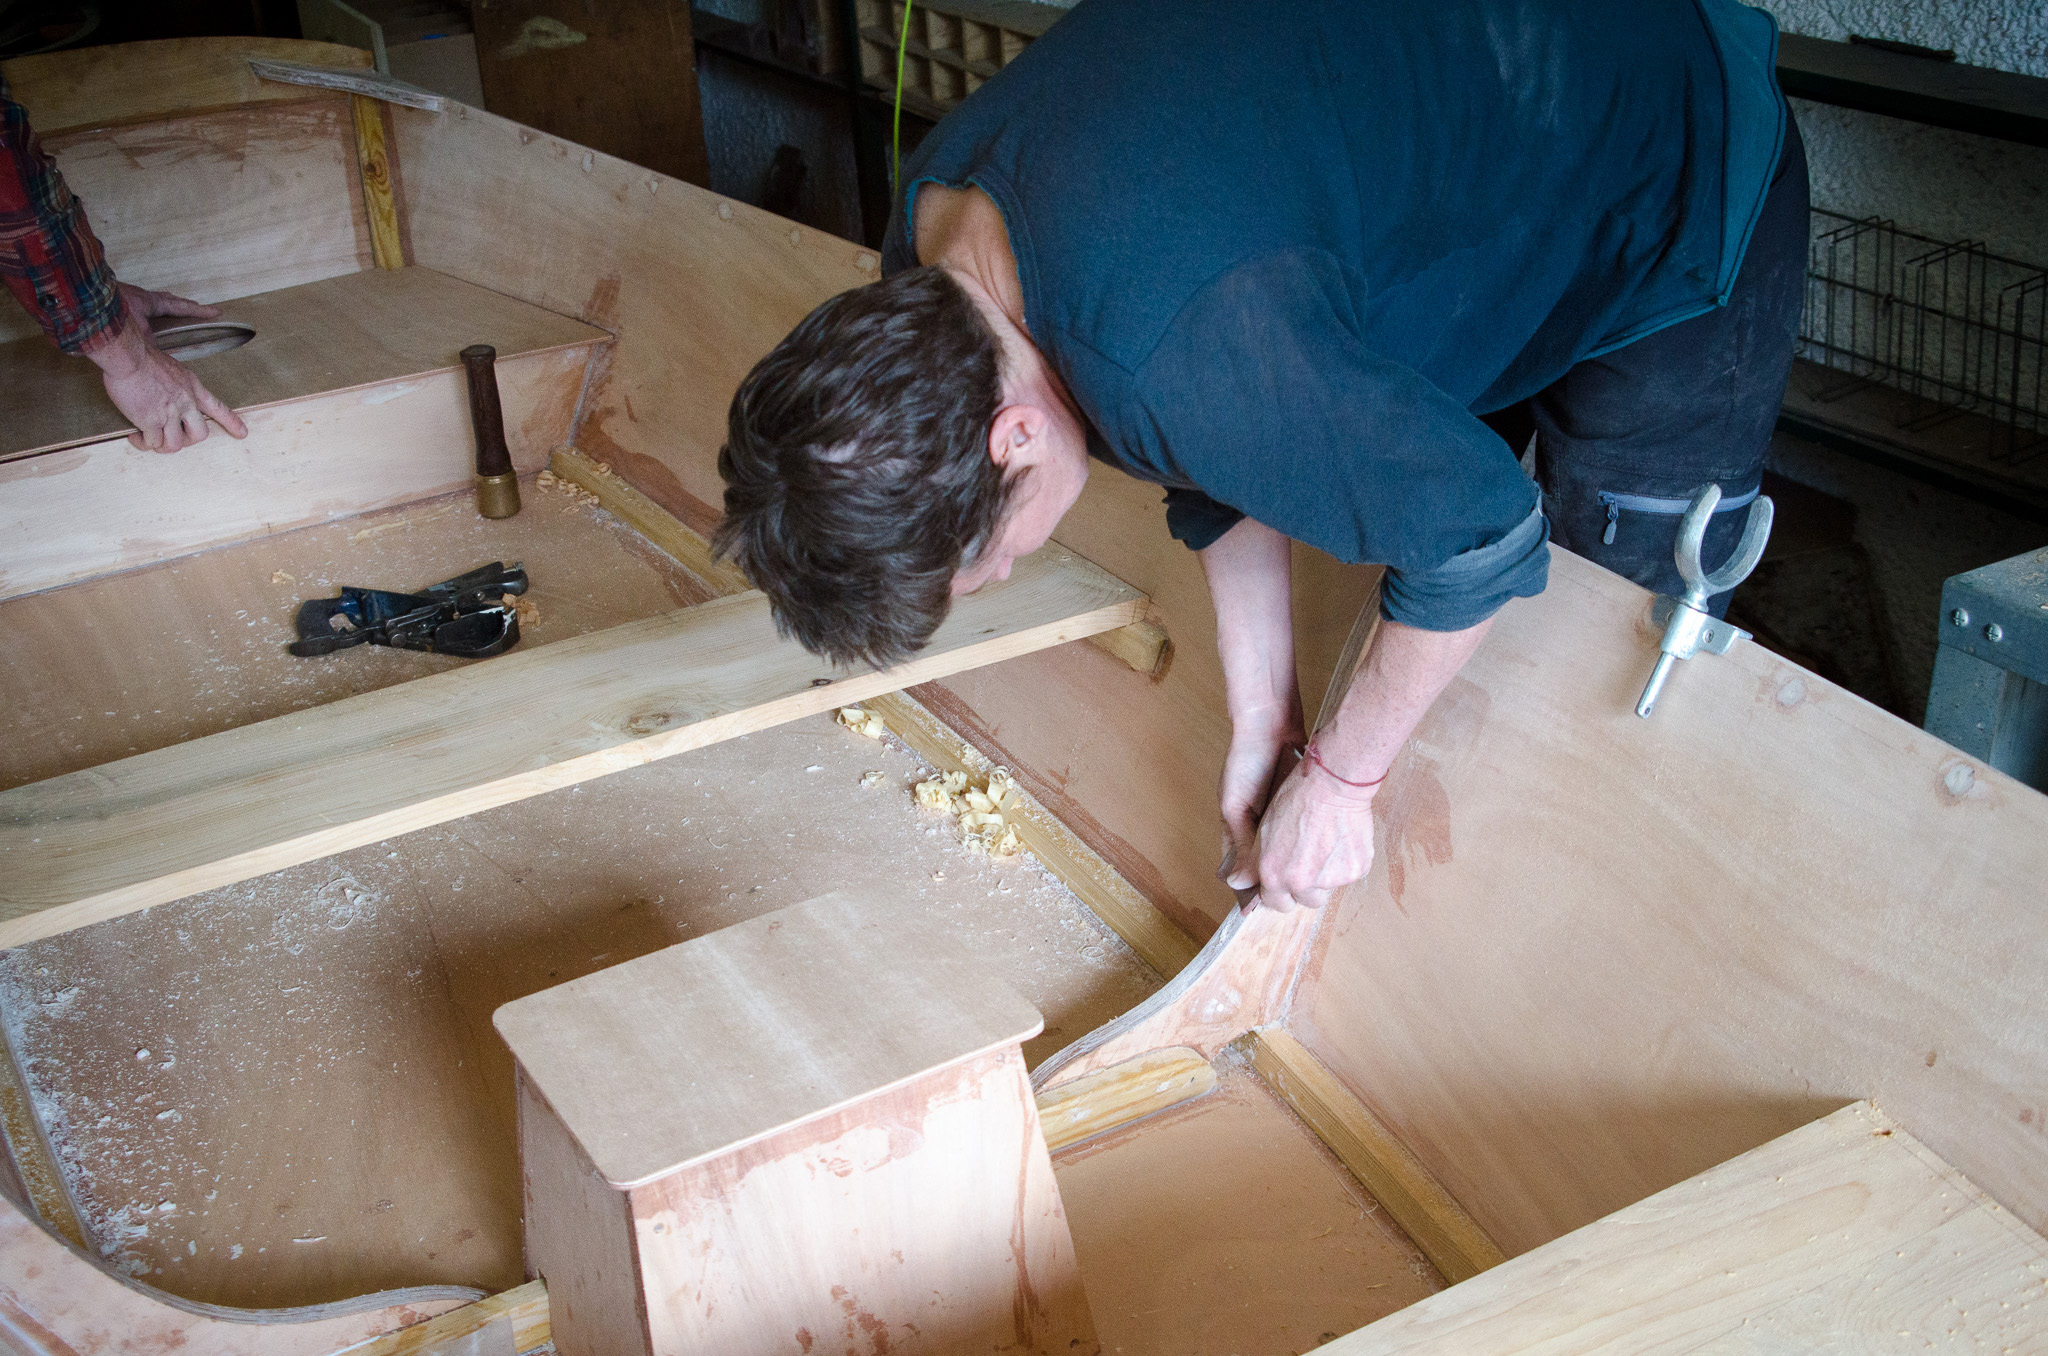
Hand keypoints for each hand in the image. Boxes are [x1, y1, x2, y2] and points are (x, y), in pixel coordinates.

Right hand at [88, 284, 247, 451]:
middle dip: (187, 441)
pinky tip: (135, 436)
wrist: (128, 355)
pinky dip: (143, 443)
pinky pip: (152, 442)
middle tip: (172, 437)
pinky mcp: (150, 421)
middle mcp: (185, 403)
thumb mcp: (171, 367)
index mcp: (192, 388)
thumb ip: (175, 384)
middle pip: (199, 435)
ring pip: (175, 445)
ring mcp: (169, 414)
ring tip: (148, 439)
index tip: (242, 433)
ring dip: (161, 445)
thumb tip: (166, 392)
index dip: (231, 422)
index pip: (218, 408)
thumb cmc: (142, 356)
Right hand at [1218, 701, 1305, 895]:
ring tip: (1313, 876)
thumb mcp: (1236, 805)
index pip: (1247, 870)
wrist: (1272, 726)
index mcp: (1239, 831)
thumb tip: (1236, 881)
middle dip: (1283, 878)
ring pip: (1293, 854)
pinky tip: (1324, 852)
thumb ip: (1240, 842)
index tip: (1267, 903)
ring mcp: (1282, 818)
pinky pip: (1307, 835)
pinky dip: (1314, 844)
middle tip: (1297, 889)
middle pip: (1272, 866)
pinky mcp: (1300, 807)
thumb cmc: (1246, 763)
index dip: (1257, 888)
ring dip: (1301, 864)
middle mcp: (1261, 828)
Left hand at [1240, 752, 1379, 911]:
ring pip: (1328, 888)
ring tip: (1324, 844)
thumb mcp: (1263, 830)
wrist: (1333, 783)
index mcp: (1275, 875)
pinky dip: (1347, 862)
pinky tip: (1340, 838)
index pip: (1276, 903)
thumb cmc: (1296, 800)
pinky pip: (1350, 876)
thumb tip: (1236, 883)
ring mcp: (1330, 879)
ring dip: (1326, 874)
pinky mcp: (1356, 871)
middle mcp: (1302, 883)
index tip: (1285, 877)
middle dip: (1306, 886)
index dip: (1280, 890)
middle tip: (1308, 859)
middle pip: (1305, 900)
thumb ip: (1250, 863)